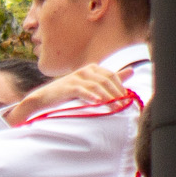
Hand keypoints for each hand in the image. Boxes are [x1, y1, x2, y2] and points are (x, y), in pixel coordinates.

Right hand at [7, 62, 128, 124]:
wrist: (44, 99)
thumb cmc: (68, 94)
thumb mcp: (91, 85)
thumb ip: (110, 78)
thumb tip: (132, 70)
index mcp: (92, 68)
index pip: (111, 75)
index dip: (120, 87)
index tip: (127, 100)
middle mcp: (85, 70)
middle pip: (106, 80)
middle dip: (116, 93)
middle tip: (123, 106)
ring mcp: (76, 78)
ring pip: (97, 86)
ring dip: (108, 97)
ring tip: (115, 108)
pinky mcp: (67, 87)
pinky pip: (82, 91)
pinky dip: (91, 97)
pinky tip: (98, 103)